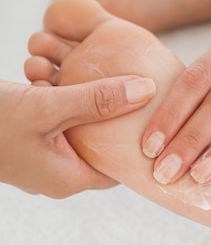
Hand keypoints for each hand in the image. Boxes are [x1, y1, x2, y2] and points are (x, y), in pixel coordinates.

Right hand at [0, 75, 154, 196]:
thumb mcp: (48, 108)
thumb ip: (96, 101)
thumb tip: (146, 90)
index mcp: (67, 178)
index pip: (118, 168)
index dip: (137, 143)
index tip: (154, 115)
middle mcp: (54, 173)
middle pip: (96, 142)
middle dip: (107, 109)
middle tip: (126, 84)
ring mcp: (37, 158)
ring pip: (71, 124)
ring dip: (75, 95)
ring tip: (82, 66)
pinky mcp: (23, 141)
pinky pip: (50, 118)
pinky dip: (53, 95)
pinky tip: (52, 69)